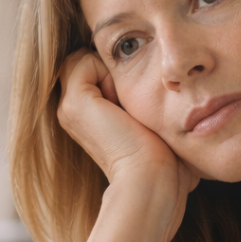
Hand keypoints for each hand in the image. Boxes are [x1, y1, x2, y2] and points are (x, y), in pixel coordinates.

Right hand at [57, 51, 197, 241]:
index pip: (97, 69)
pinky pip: (85, 59)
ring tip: (129, 107)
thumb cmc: (166, 164)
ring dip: (113, 72)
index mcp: (90, 117)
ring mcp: (70, 107)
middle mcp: (73, 112)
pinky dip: (109, 70)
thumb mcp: (157, 124)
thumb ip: (150, 101)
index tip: (140, 106)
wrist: (152, 182)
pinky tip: (123, 103)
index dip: (121, 75)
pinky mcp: (75, 103)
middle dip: (116, 71)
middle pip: (91, 62)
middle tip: (135, 107)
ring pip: (87, 59)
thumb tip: (170, 83)